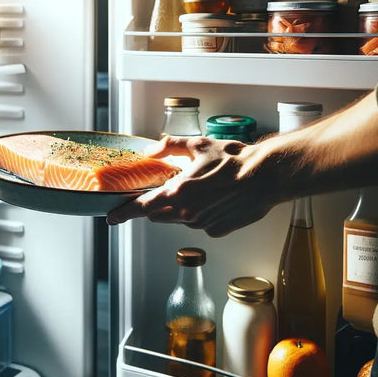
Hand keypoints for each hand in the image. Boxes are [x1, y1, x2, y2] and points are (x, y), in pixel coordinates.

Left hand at [106, 136, 276, 237]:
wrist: (265, 177)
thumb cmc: (234, 160)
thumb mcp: (198, 145)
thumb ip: (169, 146)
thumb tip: (150, 151)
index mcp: (178, 192)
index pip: (141, 207)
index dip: (123, 213)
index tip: (112, 217)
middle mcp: (186, 212)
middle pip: (157, 215)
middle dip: (155, 206)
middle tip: (168, 190)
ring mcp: (201, 224)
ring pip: (177, 220)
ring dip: (179, 209)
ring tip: (200, 190)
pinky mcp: (215, 231)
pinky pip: (198, 224)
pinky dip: (198, 214)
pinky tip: (214, 199)